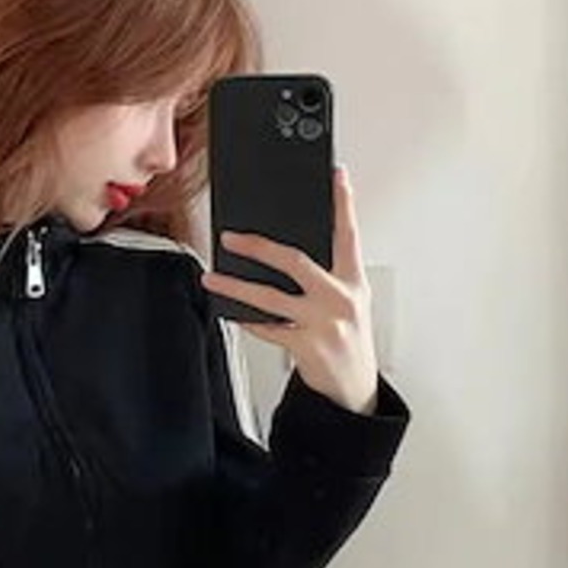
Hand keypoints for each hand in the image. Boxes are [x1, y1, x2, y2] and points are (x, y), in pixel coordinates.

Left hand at [201, 165, 379, 414]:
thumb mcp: (350, 303)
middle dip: (259, 246)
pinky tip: (230, 312)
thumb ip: (328, 277)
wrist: (354, 391)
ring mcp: (323, 324)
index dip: (344, 204)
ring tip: (213, 278)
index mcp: (354, 283)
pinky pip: (267, 329)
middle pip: (295, 261)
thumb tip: (285, 254)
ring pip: (270, 297)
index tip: (336, 176)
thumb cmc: (349, 341)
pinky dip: (247, 320)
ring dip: (236, 287)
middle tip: (232, 237)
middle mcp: (341, 299)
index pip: (348, 235)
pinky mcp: (307, 348)